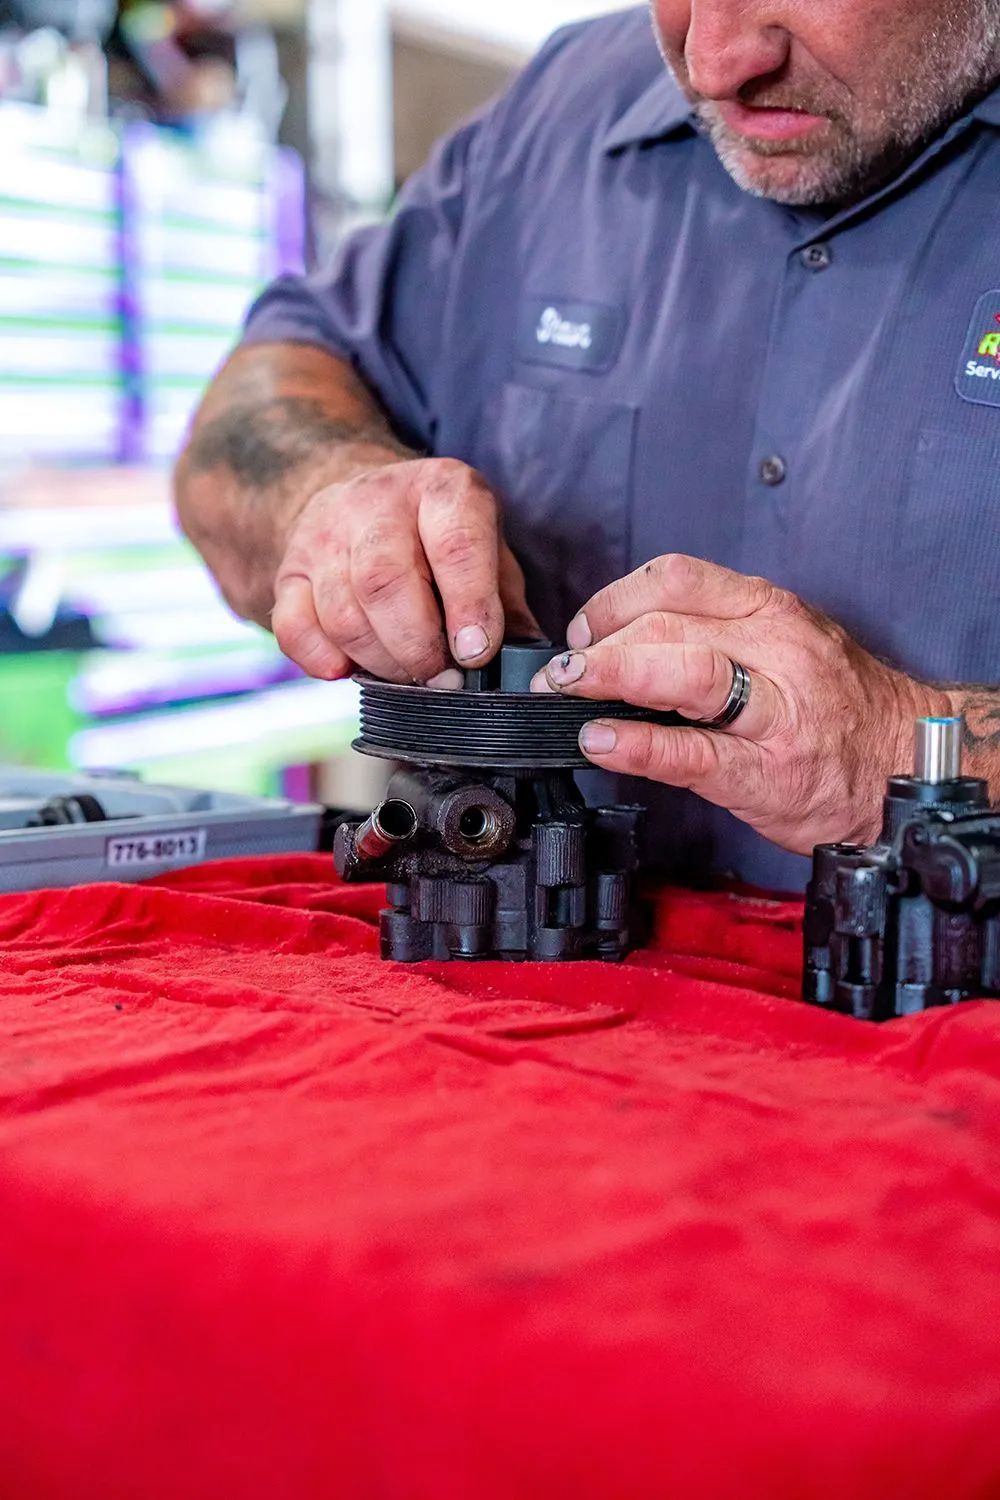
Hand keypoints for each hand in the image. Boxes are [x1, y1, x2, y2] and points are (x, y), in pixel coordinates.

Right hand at [271, 458, 539, 684]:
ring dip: (379, 660)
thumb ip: (508, 608)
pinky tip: (347, 669)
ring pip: (342, 611)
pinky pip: (293, 626)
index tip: (475, 653)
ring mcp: (325, 534)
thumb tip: (526, 667)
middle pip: (385, 582)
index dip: (468, 605)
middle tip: (439, 677)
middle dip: (416, 646)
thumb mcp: (489, 555)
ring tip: (406, 673)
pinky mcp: (289, 569)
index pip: (454, 545)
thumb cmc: (442, 540)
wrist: (362, 501)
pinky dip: (321, 659)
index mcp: (443, 490)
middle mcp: (378, 502)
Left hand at [530, 553, 949, 854]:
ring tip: (569, 688)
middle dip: (600, 642)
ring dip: (613, 676)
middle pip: (669, 624)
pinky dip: (637, 745)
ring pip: (685, 674)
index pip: (678, 579)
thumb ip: (717, 631)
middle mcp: (774, 651)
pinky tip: (600, 740)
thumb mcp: (785, 642)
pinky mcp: (764, 772)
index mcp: (771, 612)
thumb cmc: (837, 705)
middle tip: (562, 667)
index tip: (585, 625)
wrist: (904, 765)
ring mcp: (772, 713)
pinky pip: (691, 753)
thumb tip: (627, 636)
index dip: (616, 598)